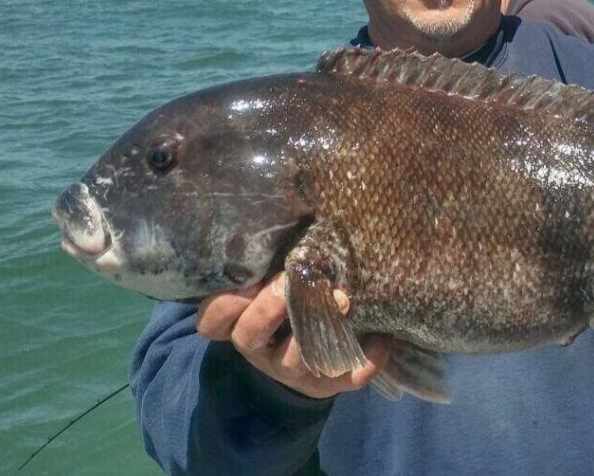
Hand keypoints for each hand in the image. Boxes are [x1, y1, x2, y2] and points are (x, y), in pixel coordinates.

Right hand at [196, 273, 389, 397]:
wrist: (310, 363)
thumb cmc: (286, 307)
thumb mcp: (270, 285)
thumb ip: (271, 261)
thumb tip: (293, 210)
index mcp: (241, 324)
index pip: (212, 322)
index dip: (222, 304)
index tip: (245, 278)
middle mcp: (262, 351)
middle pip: (250, 335)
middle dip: (270, 306)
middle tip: (291, 279)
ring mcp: (294, 370)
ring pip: (294, 359)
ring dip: (318, 326)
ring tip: (344, 299)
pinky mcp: (330, 383)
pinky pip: (347, 376)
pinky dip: (366, 358)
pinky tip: (381, 336)